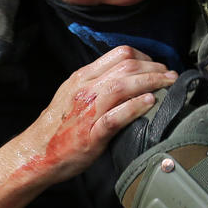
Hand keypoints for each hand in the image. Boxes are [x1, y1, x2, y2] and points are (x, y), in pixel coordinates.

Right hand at [17, 47, 175, 182]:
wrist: (35, 152)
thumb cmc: (57, 127)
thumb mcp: (72, 94)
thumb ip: (95, 83)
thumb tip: (124, 77)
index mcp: (82, 77)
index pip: (119, 54)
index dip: (145, 56)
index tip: (157, 66)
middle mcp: (86, 89)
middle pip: (127, 66)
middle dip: (155, 68)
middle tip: (171, 76)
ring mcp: (88, 111)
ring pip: (124, 86)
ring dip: (151, 82)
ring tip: (168, 86)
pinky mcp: (91, 134)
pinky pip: (116, 117)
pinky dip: (135, 107)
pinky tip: (150, 103)